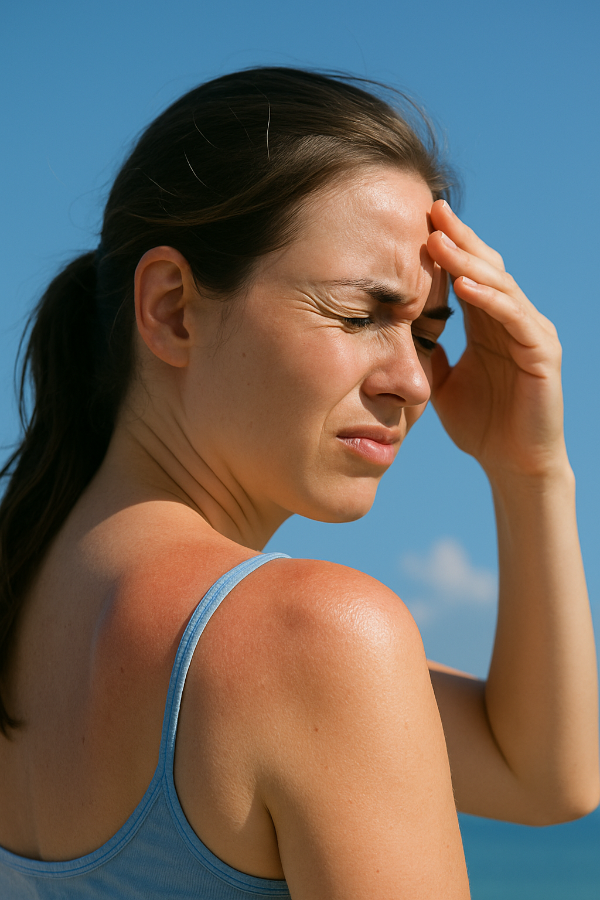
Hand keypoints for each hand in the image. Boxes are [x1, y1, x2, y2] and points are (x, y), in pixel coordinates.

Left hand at [426, 200, 566, 480]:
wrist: (512, 465)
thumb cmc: (480, 424)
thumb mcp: (442, 382)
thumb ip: (428, 352)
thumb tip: (395, 330)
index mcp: (487, 323)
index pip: (465, 273)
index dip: (444, 248)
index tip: (412, 221)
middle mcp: (511, 320)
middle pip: (484, 266)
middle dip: (456, 238)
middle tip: (429, 208)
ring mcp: (530, 332)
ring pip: (499, 284)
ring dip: (468, 261)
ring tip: (438, 239)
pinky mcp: (542, 352)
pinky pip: (515, 317)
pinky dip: (490, 299)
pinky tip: (465, 285)